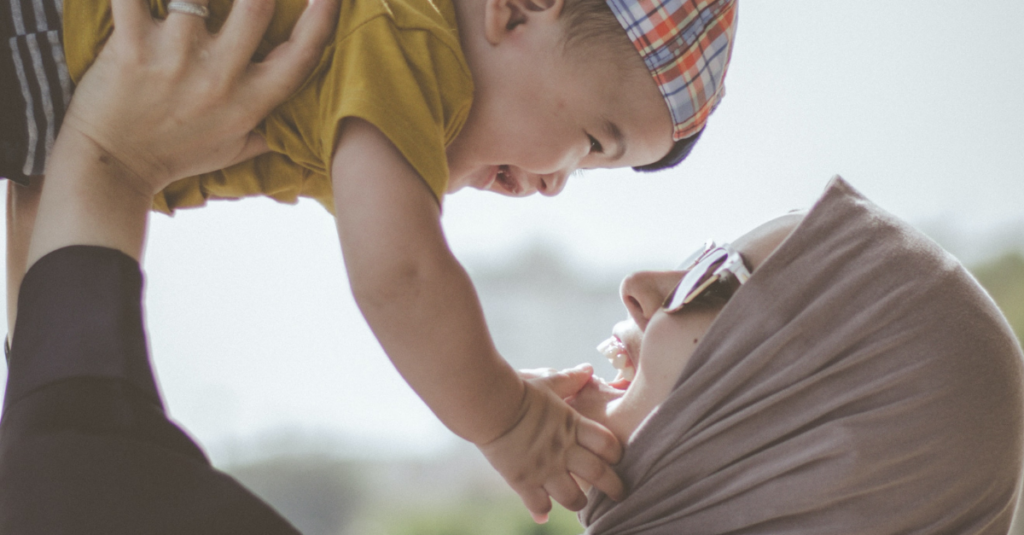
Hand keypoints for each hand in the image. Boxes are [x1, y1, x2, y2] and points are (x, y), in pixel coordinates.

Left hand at [62, 0, 336, 195]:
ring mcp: (175, 59)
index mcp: (250, 101)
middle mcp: (219, 78)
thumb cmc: (175, 155)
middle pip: (256, 6)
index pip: (301, 55)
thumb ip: (271, 129)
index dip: (321, 19)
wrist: (114, 169)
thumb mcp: (235, 150)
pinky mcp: (131, 48)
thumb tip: (306, 121)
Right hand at [479, 364, 624, 523]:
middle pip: (599, 475)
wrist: (488, 404)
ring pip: (573, 498)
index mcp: (573, 425)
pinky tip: (543, 515)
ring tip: (581, 502)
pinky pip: (538, 504)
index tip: (616, 458)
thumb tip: (588, 369)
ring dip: (580, 502)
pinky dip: (541, 511)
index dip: (616, 453)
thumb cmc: (518, 389)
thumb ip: (570, 379)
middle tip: (620, 494)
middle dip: (614, 487)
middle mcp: (563, 450)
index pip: (608, 444)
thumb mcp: (548, 382)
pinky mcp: (523, 480)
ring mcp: (544, 468)